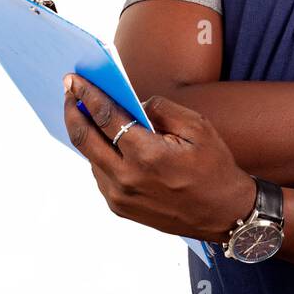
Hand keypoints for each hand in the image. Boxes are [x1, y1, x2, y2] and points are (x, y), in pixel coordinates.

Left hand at [62, 74, 257, 243]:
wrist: (224, 213)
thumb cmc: (215, 168)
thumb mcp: (197, 126)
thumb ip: (160, 108)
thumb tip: (132, 101)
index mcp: (146, 155)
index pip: (106, 117)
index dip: (87, 95)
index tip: (73, 80)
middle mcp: (127, 179)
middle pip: (85, 139)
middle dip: (73, 111)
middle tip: (69, 91)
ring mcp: (120, 197)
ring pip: (90, 158)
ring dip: (86, 133)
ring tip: (86, 113)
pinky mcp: (120, 208)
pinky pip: (101, 174)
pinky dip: (99, 154)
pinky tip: (106, 141)